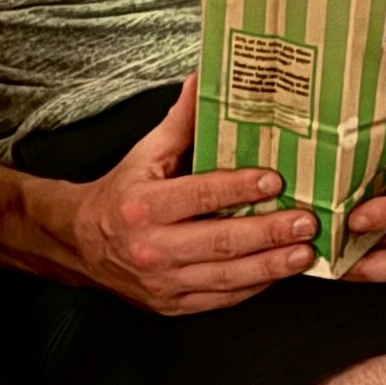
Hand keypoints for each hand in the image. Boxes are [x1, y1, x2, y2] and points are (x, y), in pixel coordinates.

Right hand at [58, 78, 319, 316]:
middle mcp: (152, 248)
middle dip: (267, 233)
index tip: (274, 180)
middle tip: (304, 222)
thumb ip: (181, 123)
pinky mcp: (173, 305)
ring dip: (270, 266)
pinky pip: (221, 299)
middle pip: (219, 242)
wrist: (81, 245)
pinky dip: (254, 287)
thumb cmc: (120, 195)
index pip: (199, 195)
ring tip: (304, 253)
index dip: (238, 189)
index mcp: (143, 206)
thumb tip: (205, 79)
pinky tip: (280, 273)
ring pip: (226, 278)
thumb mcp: (145, 154)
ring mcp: (164, 282)